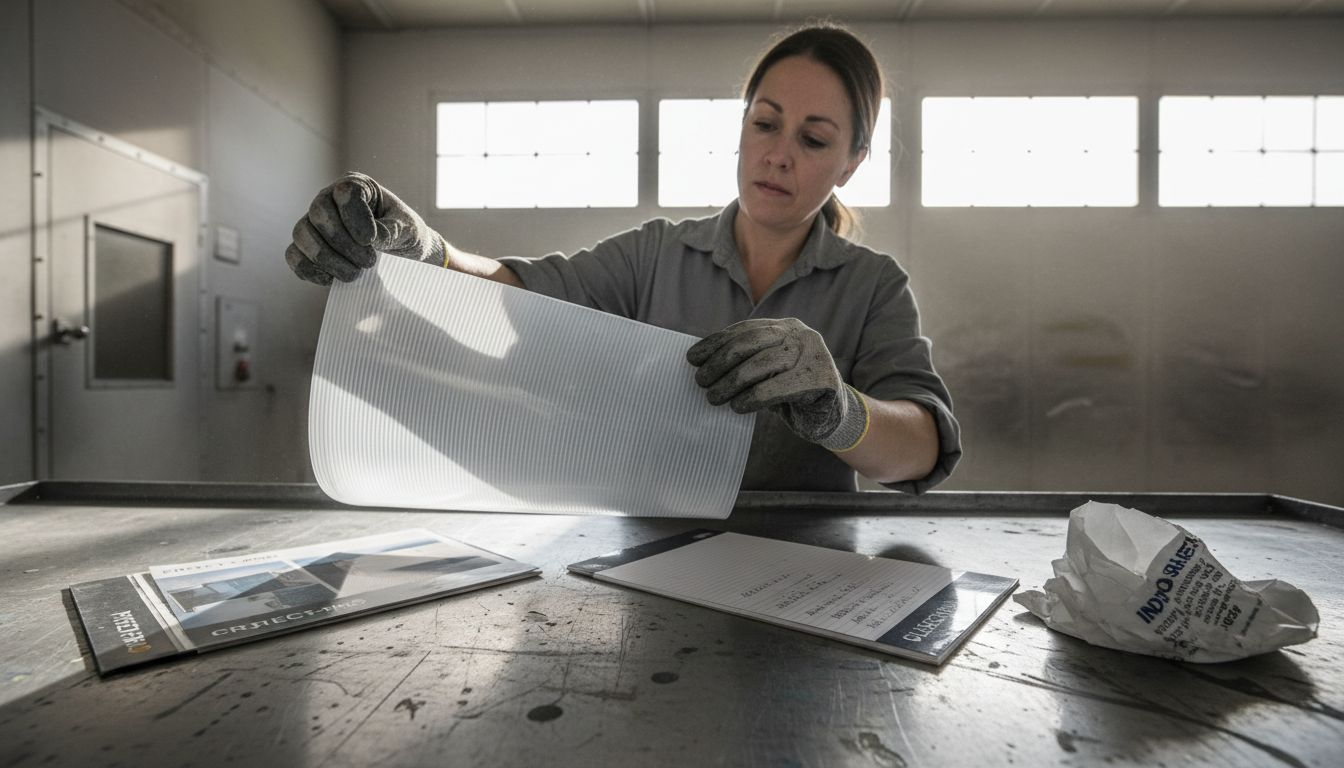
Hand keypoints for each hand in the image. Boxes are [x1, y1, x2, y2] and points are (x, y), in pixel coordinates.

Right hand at [285, 172, 444, 284]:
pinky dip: (309, 270)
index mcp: (357, 186)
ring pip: (302, 234)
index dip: (354, 218)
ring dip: (326, 259)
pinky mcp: (307, 247)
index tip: (370, 241)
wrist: (402, 254)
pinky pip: (294, 256)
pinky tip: (332, 279)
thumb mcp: (408, 229)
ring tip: (354, 274)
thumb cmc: (405, 234)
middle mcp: (329, 199)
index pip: (345, 192)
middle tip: (368, 263)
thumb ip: (391, 231)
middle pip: (318, 214)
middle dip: (342, 244)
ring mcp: (314, 222)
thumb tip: (369, 239)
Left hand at [686, 318, 867, 450]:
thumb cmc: (791, 393)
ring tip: (714, 397)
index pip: (744, 329)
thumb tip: (702, 364)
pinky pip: (779, 387)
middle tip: (701, 381)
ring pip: (763, 364)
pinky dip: (753, 397)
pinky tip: (738, 406)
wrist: (832, 416)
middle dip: (720, 362)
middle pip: (751, 343)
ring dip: (732, 382)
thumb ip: (746, 361)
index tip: (692, 358)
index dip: (715, 342)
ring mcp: (814, 355)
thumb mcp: (768, 371)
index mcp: (786, 327)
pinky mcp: (822, 379)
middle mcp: (801, 335)